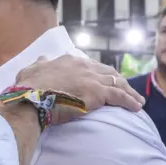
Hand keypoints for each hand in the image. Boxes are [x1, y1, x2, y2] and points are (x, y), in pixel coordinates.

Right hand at [15, 55, 144, 124]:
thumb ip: (39, 64)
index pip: (91, 66)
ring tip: (137, 100)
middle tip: (126, 90)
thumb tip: (42, 58)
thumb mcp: (30, 70)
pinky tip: (137, 107)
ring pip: (117, 83)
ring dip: (129, 92)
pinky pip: (119, 96)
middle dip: (119, 81)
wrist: (31, 99)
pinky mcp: (97, 92)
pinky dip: (129, 101)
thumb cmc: (28, 88)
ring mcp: (92, 78)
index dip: (100, 73)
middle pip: (108, 72)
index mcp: (68, 61)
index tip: (105, 80)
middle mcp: (83, 66)